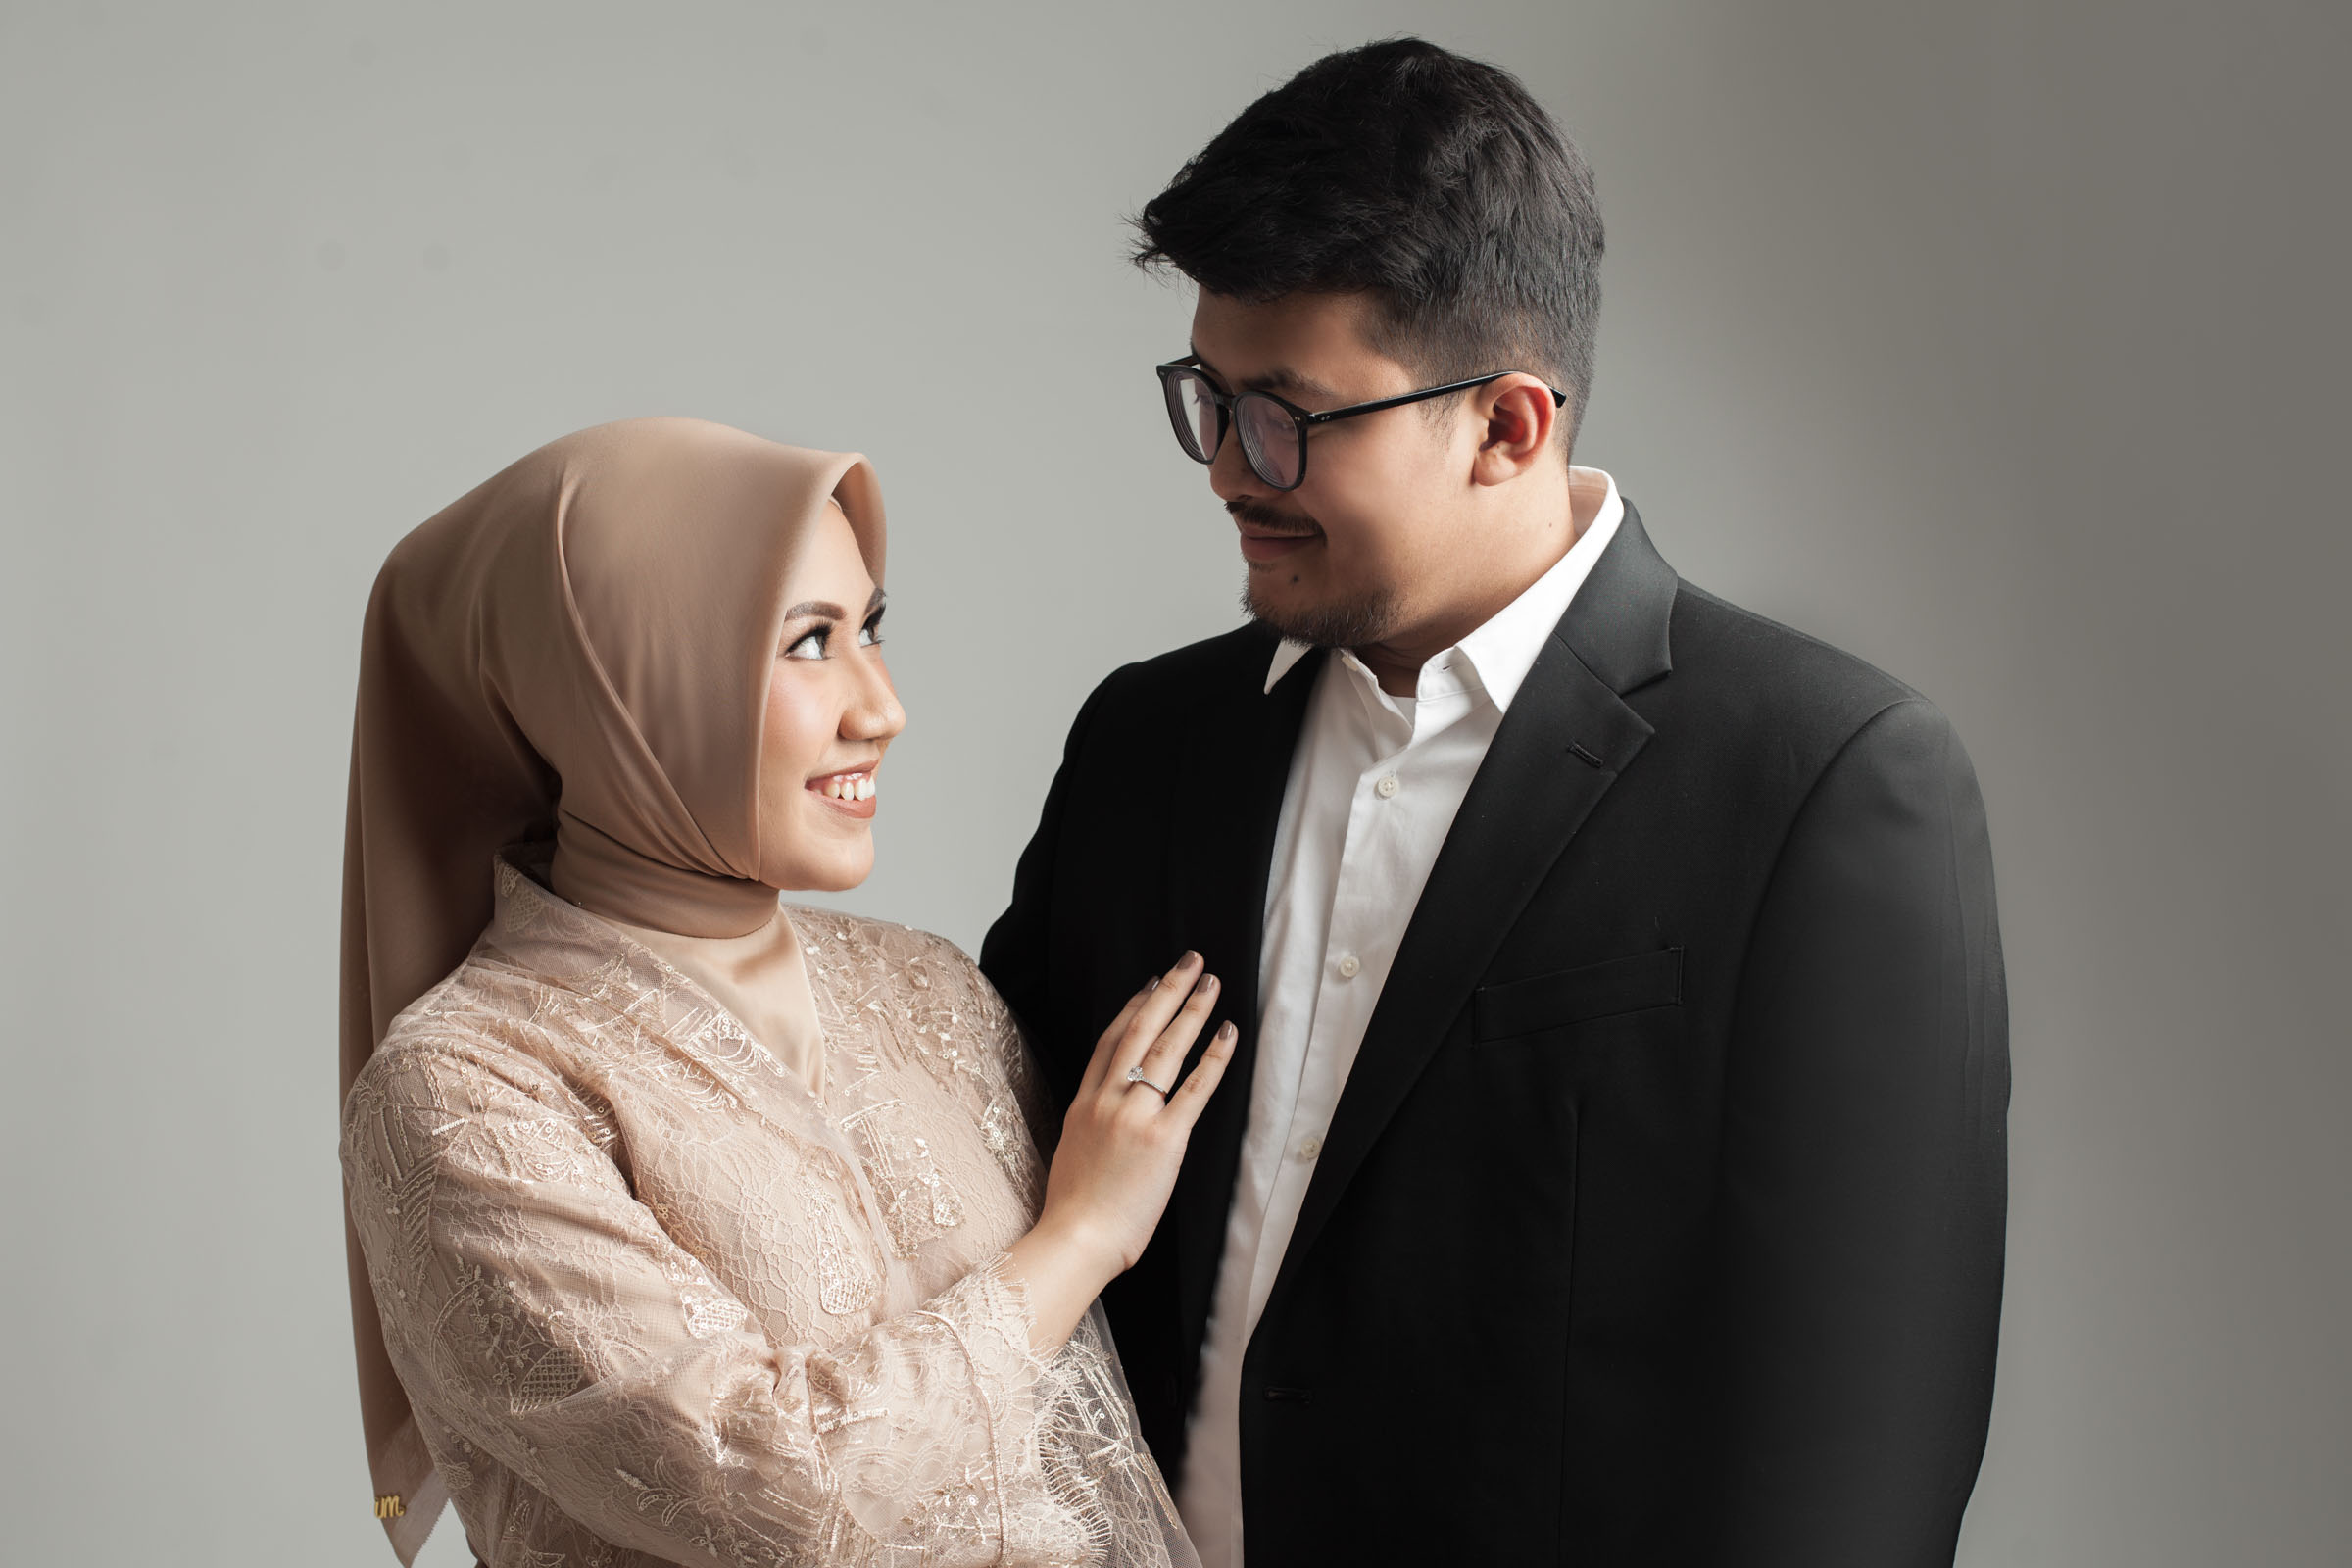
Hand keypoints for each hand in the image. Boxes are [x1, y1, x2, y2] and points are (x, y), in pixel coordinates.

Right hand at [1001, 952, 1236, 1347]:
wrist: (1075, 1238)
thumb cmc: (1075, 1211)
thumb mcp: (1072, 1154)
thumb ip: (1092, 1127)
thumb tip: (1111, 1116)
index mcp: (1083, 1104)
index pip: (1110, 1042)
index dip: (1132, 1009)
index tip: (1150, 986)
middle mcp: (1107, 1100)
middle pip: (1139, 1031)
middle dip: (1167, 992)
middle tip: (1189, 962)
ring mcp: (1134, 1115)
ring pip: (1166, 1049)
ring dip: (1191, 1011)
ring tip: (1211, 984)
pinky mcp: (1164, 1138)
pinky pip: (1194, 1089)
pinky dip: (1213, 1059)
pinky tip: (1227, 1035)